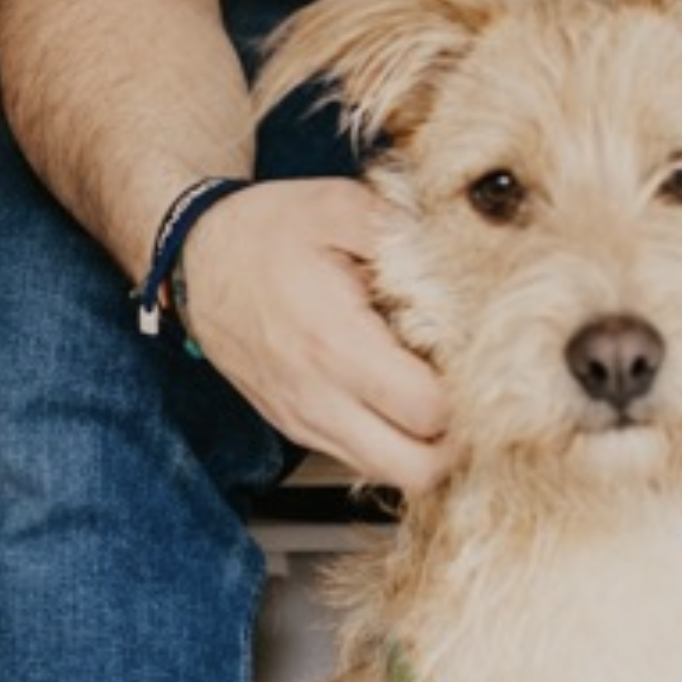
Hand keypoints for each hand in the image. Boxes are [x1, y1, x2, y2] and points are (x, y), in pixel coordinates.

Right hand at [177, 177, 453, 495]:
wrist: (193, 259)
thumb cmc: (265, 231)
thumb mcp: (339, 207)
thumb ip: (406, 232)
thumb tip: (470, 257)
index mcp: (335, 342)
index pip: (429, 409)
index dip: (472, 392)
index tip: (487, 361)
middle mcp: (319, 397)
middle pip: (417, 468)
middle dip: (460, 440)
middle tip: (478, 394)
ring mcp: (306, 421)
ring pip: (392, 474)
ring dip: (428, 447)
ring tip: (445, 396)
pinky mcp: (298, 428)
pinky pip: (364, 459)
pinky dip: (396, 443)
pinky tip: (406, 399)